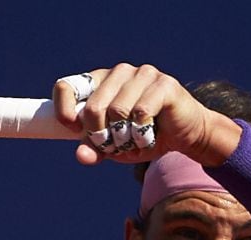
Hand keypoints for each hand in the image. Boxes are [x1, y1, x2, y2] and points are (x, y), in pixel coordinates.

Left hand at [52, 63, 240, 166]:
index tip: (74, 131)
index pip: (66, 86)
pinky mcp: (163, 84)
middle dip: (99, 136)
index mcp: (100, 82)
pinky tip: (150, 136)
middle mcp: (119, 73)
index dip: (65, 112)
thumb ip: (95, 149)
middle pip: (93, 108)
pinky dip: (142, 134)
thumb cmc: (144, 137)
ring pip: (117, 111)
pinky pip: (141, 113)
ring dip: (123, 138)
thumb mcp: (115, 147)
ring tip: (134, 142)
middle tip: (112, 146)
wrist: (185, 136)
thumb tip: (80, 155)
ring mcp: (142, 74)